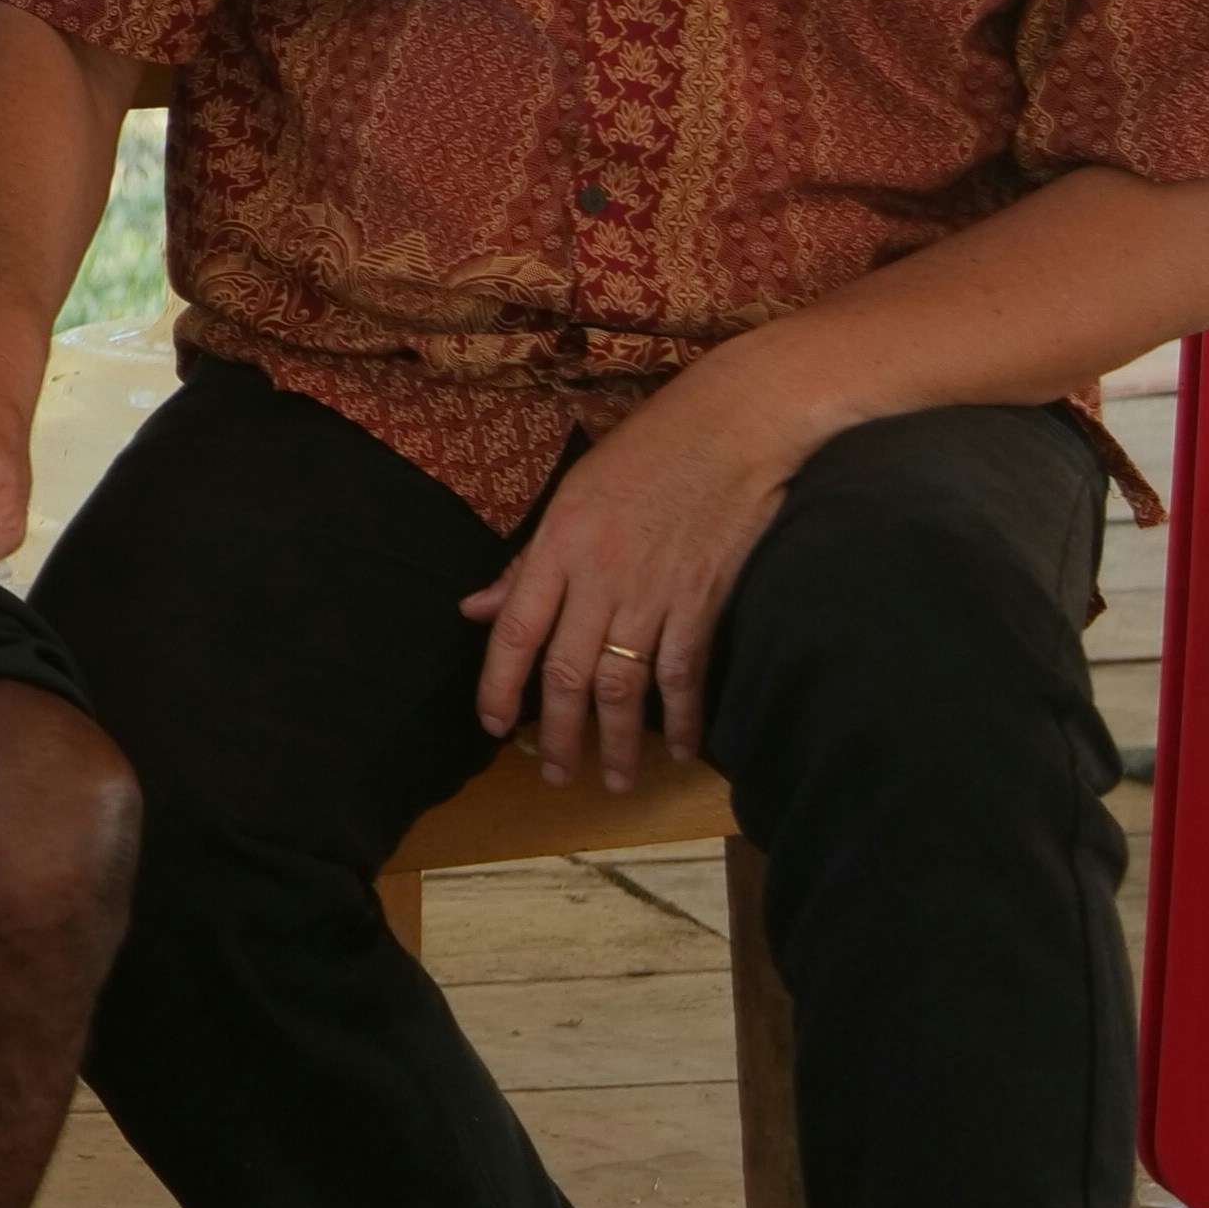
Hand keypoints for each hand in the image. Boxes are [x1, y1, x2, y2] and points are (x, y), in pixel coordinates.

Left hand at [463, 353, 814, 788]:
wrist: (731, 426)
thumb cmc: (646, 450)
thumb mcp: (571, 495)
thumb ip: (527, 562)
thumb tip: (478, 608)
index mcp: (558, 544)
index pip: (516, 631)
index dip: (499, 685)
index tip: (493, 726)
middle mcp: (600, 576)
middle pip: (567, 672)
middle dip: (557, 732)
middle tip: (555, 775)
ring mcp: (653, 593)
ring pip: (623, 685)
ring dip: (617, 741)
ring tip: (613, 781)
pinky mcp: (703, 602)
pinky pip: (685, 674)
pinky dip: (683, 718)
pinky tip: (679, 750)